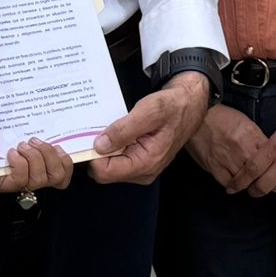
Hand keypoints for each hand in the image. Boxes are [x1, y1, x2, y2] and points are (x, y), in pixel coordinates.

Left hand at [0, 138, 73, 194]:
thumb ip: (38, 139)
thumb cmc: (1, 144)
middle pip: (56, 176)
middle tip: (34, 141)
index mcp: (42, 171)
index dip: (66, 164)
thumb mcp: (23, 140)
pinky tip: (12, 153)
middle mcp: (33, 182)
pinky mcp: (4, 187)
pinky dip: (19, 163)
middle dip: (48, 155)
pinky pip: (20, 178)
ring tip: (22, 146)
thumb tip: (55, 123)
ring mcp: (19, 186)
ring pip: (39, 179)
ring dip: (33, 157)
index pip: (63, 176)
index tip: (59, 146)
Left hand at [89, 72, 209, 184]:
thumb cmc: (171, 107)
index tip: (87, 136)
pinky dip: (112, 145)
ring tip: (109, 127)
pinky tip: (115, 130)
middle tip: (97, 128)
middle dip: (97, 151)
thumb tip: (99, 146)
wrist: (188, 104)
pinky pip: (117, 158)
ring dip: (105, 147)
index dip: (92, 154)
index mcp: (145, 163)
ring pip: (109, 165)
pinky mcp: (139, 161)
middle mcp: (143, 172)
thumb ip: (124, 129)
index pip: (105, 172)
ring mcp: (141, 168)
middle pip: (104, 170)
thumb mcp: (148, 112)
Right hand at [185, 104, 271, 192]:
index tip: (272, 171)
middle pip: (259, 173)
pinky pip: (227, 183)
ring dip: (248, 184)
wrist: (199, 116)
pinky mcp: (214, 166)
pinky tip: (234, 183)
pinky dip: (232, 185)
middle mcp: (242, 149)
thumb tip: (267, 153)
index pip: (270, 158)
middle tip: (263, 181)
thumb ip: (257, 139)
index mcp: (252, 136)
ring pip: (245, 181)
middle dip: (262, 178)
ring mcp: (228, 159)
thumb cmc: (222, 117)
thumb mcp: (246, 122)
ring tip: (249, 183)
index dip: (273, 166)